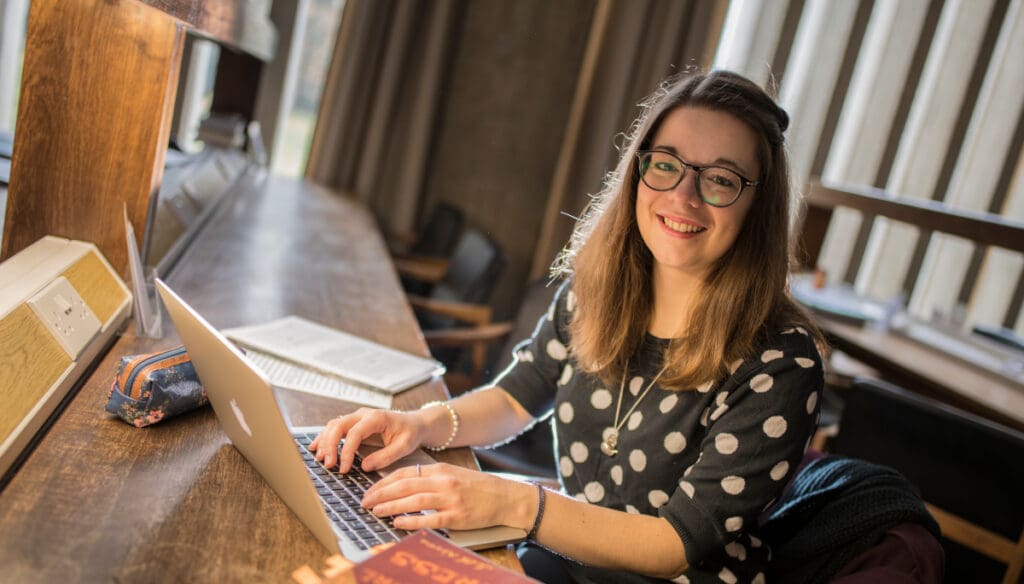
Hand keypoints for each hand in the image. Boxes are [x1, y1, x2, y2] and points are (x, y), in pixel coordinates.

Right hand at [309, 407, 424, 472]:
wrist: (415, 423)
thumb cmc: (410, 433)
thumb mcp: (404, 446)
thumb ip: (385, 456)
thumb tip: (365, 466)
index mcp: (377, 417)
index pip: (355, 433)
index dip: (347, 451)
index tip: (344, 469)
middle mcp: (364, 414)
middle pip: (339, 425)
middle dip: (330, 445)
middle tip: (329, 465)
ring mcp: (357, 417)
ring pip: (334, 425)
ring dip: (325, 442)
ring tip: (321, 459)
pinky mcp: (354, 424)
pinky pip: (335, 428)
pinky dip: (325, 437)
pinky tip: (315, 448)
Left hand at [360, 463, 534, 531]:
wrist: (506, 497)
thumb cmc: (478, 488)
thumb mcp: (453, 474)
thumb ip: (430, 478)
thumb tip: (402, 486)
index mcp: (441, 469)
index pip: (405, 472)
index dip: (384, 481)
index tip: (370, 489)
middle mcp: (444, 482)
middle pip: (404, 486)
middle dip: (381, 494)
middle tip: (365, 502)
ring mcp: (450, 499)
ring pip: (413, 501)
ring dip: (391, 507)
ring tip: (375, 511)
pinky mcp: (457, 517)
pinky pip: (429, 519)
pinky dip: (411, 521)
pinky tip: (397, 522)